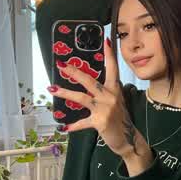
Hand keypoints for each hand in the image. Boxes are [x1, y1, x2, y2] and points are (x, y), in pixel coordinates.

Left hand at [50, 39, 143, 157]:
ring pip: (82, 97)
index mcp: (115, 90)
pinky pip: (83, 122)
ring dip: (65, 93)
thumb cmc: (119, 119)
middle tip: (62, 65)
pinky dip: (74, 125)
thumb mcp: (116, 102)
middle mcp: (110, 97)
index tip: (105, 40)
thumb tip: (88, 85)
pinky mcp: (100, 122)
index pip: (112, 68)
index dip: (109, 54)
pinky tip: (65, 127)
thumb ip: (104, 93)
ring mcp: (105, 109)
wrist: (128, 139)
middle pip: (90, 80)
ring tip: (52, 89)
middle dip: (75, 72)